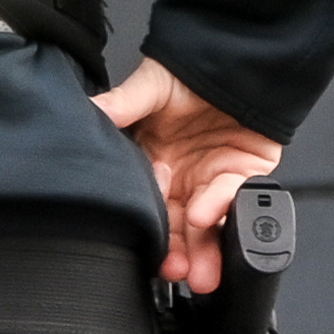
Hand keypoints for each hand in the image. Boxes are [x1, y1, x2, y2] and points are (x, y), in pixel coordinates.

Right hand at [92, 56, 282, 293]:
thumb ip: (120, 106)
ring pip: (209, 224)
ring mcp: (213, 176)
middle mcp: (182, 175)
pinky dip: (221, 207)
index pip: (149, 204)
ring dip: (205, 250)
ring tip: (200, 275)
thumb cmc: (188, 72)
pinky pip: (234, 196)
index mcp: (152, 160)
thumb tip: (88, 112)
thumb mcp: (147, 88)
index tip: (146, 249)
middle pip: (179, 224)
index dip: (149, 227)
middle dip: (178, 253)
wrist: (239, 58)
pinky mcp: (246, 173)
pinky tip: (208, 217)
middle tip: (175, 273)